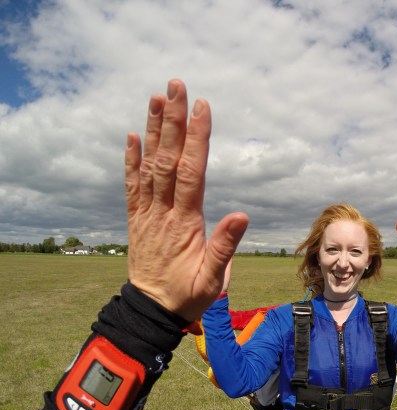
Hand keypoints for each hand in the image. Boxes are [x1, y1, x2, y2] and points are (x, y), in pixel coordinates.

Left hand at [124, 80, 248, 320]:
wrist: (150, 311)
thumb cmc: (186, 296)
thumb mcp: (212, 280)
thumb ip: (225, 247)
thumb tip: (241, 215)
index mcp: (185, 223)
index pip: (191, 172)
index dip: (197, 138)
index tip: (202, 107)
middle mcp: (163, 212)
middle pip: (168, 159)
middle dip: (173, 121)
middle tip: (176, 86)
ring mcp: (147, 214)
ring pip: (149, 166)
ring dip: (154, 131)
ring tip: (156, 99)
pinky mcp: (138, 219)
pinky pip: (132, 185)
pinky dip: (131, 159)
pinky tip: (133, 136)